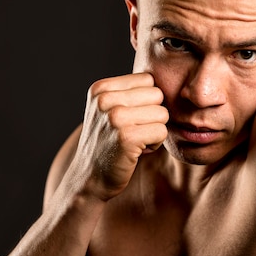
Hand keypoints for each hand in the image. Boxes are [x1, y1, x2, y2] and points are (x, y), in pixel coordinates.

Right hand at [69, 73, 168, 200]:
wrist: (89, 179)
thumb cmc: (108, 143)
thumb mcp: (109, 110)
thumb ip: (129, 92)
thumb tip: (167, 76)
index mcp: (100, 88)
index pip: (148, 79)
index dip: (146, 101)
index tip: (130, 117)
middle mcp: (105, 99)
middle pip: (157, 94)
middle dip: (153, 115)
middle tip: (134, 131)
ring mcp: (114, 118)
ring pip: (162, 113)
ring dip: (155, 130)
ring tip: (134, 140)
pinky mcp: (126, 137)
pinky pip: (162, 131)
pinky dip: (155, 144)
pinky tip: (137, 151)